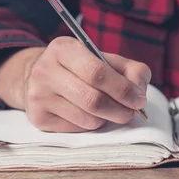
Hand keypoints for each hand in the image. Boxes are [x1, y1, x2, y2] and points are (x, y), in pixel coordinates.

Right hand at [0, 37, 150, 131]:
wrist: (40, 78)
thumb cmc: (81, 69)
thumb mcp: (104, 59)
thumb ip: (130, 70)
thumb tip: (139, 92)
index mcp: (64, 49)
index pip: (97, 73)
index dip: (123, 89)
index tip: (139, 100)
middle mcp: (45, 71)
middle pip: (93, 100)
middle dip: (120, 110)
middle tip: (131, 112)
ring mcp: (39, 96)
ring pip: (88, 119)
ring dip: (106, 119)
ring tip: (107, 110)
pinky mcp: (39, 118)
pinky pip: (77, 129)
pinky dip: (91, 125)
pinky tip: (87, 113)